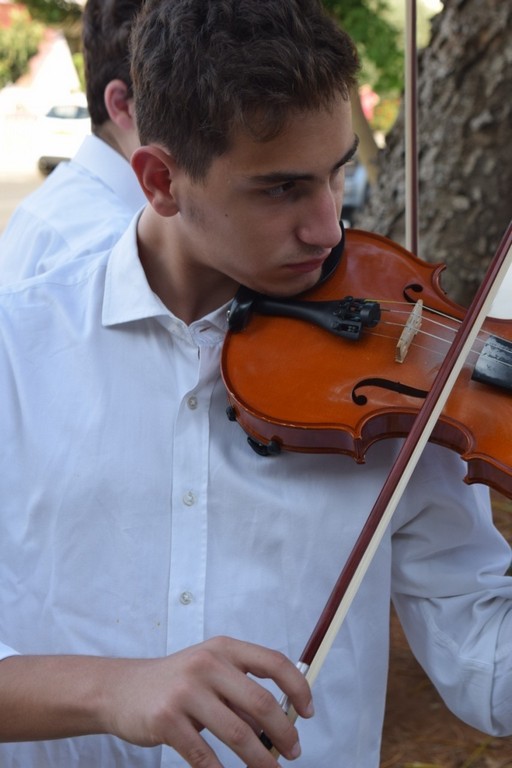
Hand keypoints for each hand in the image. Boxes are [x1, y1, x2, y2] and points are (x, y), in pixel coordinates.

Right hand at [101, 636, 313, 766]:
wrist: (121, 689)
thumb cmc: (174, 681)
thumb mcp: (209, 669)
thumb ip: (240, 687)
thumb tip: (280, 722)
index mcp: (224, 648)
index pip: (274, 662)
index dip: (298, 688)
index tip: (308, 712)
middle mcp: (207, 664)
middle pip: (261, 703)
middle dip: (284, 733)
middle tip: (293, 752)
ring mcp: (186, 691)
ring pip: (239, 734)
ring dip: (262, 760)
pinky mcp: (167, 720)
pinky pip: (205, 757)